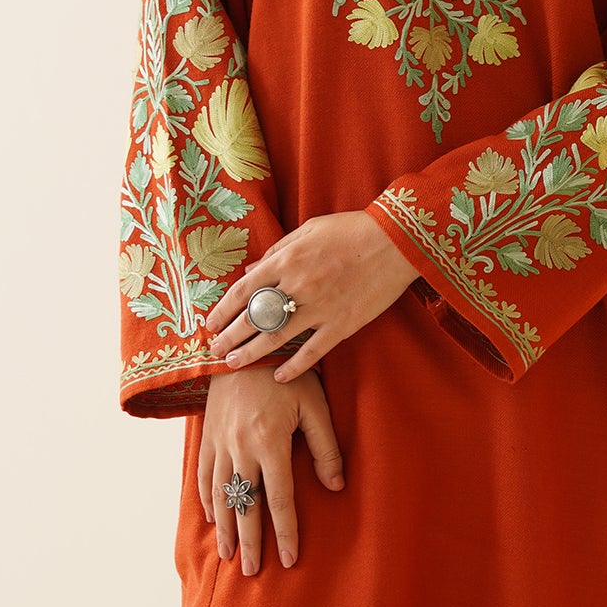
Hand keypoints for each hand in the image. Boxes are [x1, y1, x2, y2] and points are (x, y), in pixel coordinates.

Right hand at [202, 365, 345, 573]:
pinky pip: (203, 474)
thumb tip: (337, 486)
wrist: (244, 343)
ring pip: (221, 496)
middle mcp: (240, 449)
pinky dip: (206, 499)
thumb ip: (325, 447)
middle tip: (254, 572)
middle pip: (246, 506)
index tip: (288, 560)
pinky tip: (212, 517)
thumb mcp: (315, 404)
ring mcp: (220, 443)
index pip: (279, 500)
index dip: (285, 533)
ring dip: (226, 528)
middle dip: (251, 542)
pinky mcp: (207, 435)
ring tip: (230, 555)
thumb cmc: (286, 372)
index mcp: (270, 443)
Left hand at [203, 209, 419, 382]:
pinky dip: (293, 366)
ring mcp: (320, 308)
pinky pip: (312, 351)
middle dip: (230, 336)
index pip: (244, 290)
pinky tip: (278, 376)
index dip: (224, 309)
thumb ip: (278, 250)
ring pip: (277, 337)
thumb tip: (251, 270)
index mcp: (288, 259)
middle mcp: (298, 285)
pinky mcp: (342, 324)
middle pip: (254, 318)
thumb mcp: (308, 230)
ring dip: (251, 353)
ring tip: (233, 364)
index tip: (210, 323)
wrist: (395, 241)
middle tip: (214, 351)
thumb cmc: (351, 229)